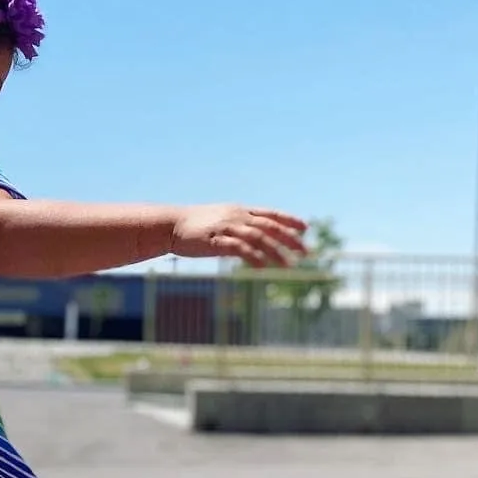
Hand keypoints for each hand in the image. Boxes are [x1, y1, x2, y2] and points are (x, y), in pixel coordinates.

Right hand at [170, 205, 308, 266]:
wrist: (171, 225)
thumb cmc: (196, 225)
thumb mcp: (221, 220)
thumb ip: (239, 226)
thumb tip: (254, 238)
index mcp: (240, 210)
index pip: (270, 213)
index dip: (289, 220)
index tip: (305, 229)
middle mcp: (237, 216)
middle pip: (269, 226)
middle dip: (289, 239)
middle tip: (306, 252)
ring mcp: (227, 227)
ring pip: (258, 237)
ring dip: (275, 251)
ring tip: (288, 265)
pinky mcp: (216, 240)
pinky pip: (239, 248)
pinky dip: (252, 257)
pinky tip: (262, 267)